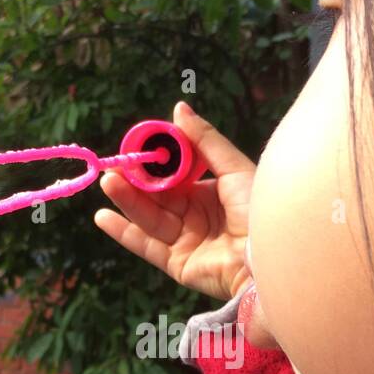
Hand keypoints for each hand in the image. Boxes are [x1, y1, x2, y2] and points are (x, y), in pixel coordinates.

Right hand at [94, 101, 253, 301]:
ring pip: (150, 218)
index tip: (136, 146)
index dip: (155, 162)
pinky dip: (124, 233)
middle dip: (135, 181)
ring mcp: (186, 242)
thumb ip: (205, 141)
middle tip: (114, 165)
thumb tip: (179, 109)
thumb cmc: (260, 208)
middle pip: (158, 197)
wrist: (270, 253)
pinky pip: (147, 247)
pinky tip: (102, 216)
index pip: (174, 175)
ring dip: (127, 200)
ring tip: (108, 182)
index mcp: (210, 193)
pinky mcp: (179, 265)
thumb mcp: (234, 168)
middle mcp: (196, 217)